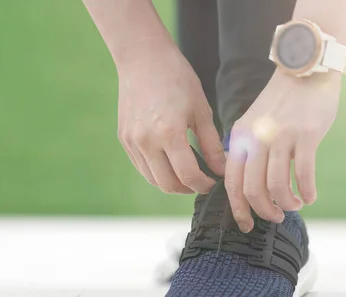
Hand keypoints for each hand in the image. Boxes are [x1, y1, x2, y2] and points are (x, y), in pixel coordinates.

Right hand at [116, 44, 225, 193]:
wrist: (143, 57)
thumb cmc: (177, 78)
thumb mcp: (201, 110)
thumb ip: (211, 145)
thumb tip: (221, 170)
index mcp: (169, 133)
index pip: (188, 175)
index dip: (204, 185)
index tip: (213, 183)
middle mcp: (146, 141)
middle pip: (168, 184)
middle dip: (188, 189)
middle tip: (201, 182)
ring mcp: (132, 141)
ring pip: (152, 179)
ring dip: (171, 183)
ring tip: (187, 174)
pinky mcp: (124, 138)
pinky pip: (141, 166)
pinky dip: (157, 171)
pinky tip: (170, 162)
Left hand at [225, 70, 341, 231]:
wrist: (306, 68)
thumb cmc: (282, 102)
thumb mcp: (254, 123)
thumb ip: (248, 150)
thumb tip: (250, 187)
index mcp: (240, 137)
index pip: (231, 182)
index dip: (238, 208)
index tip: (246, 224)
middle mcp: (256, 138)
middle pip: (252, 189)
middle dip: (264, 211)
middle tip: (275, 217)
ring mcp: (281, 136)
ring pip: (277, 186)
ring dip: (286, 203)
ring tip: (294, 206)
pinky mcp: (306, 135)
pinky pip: (304, 174)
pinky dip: (307, 191)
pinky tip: (310, 196)